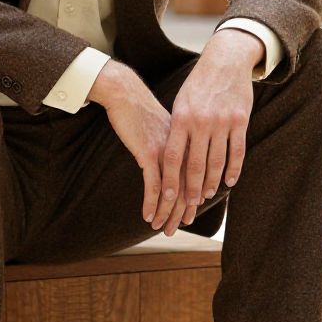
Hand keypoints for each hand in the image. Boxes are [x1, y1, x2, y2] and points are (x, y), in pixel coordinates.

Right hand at [87, 61, 195, 235]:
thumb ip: (174, 144)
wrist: (126, 93)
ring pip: (171, 191)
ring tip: (164, 228)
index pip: (194, 178)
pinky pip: (152, 185)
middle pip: (186, 188)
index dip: (193, 200)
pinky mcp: (148, 153)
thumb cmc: (142, 111)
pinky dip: (152, 203)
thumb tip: (177, 161)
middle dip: (182, 212)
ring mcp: (166, 152)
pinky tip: (149, 216)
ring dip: (167, 213)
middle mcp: (181, 150)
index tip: (189, 216)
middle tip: (179, 228)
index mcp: (188, 144)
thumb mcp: (165, 128)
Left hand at [151, 30, 260, 235]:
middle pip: (194, 164)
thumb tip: (169, 156)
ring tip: (208, 195)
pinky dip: (234, 169)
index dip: (169, 180)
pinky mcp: (240, 120)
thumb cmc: (198, 84)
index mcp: (181, 118)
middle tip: (189, 205)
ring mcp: (222, 122)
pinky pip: (237, 151)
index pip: (172, 156)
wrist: (225, 60)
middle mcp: (200, 122)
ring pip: (217, 161)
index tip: (166, 198)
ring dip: (212, 182)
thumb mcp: (181, 103)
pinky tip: (229, 181)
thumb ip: (177, 128)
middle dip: (191, 189)